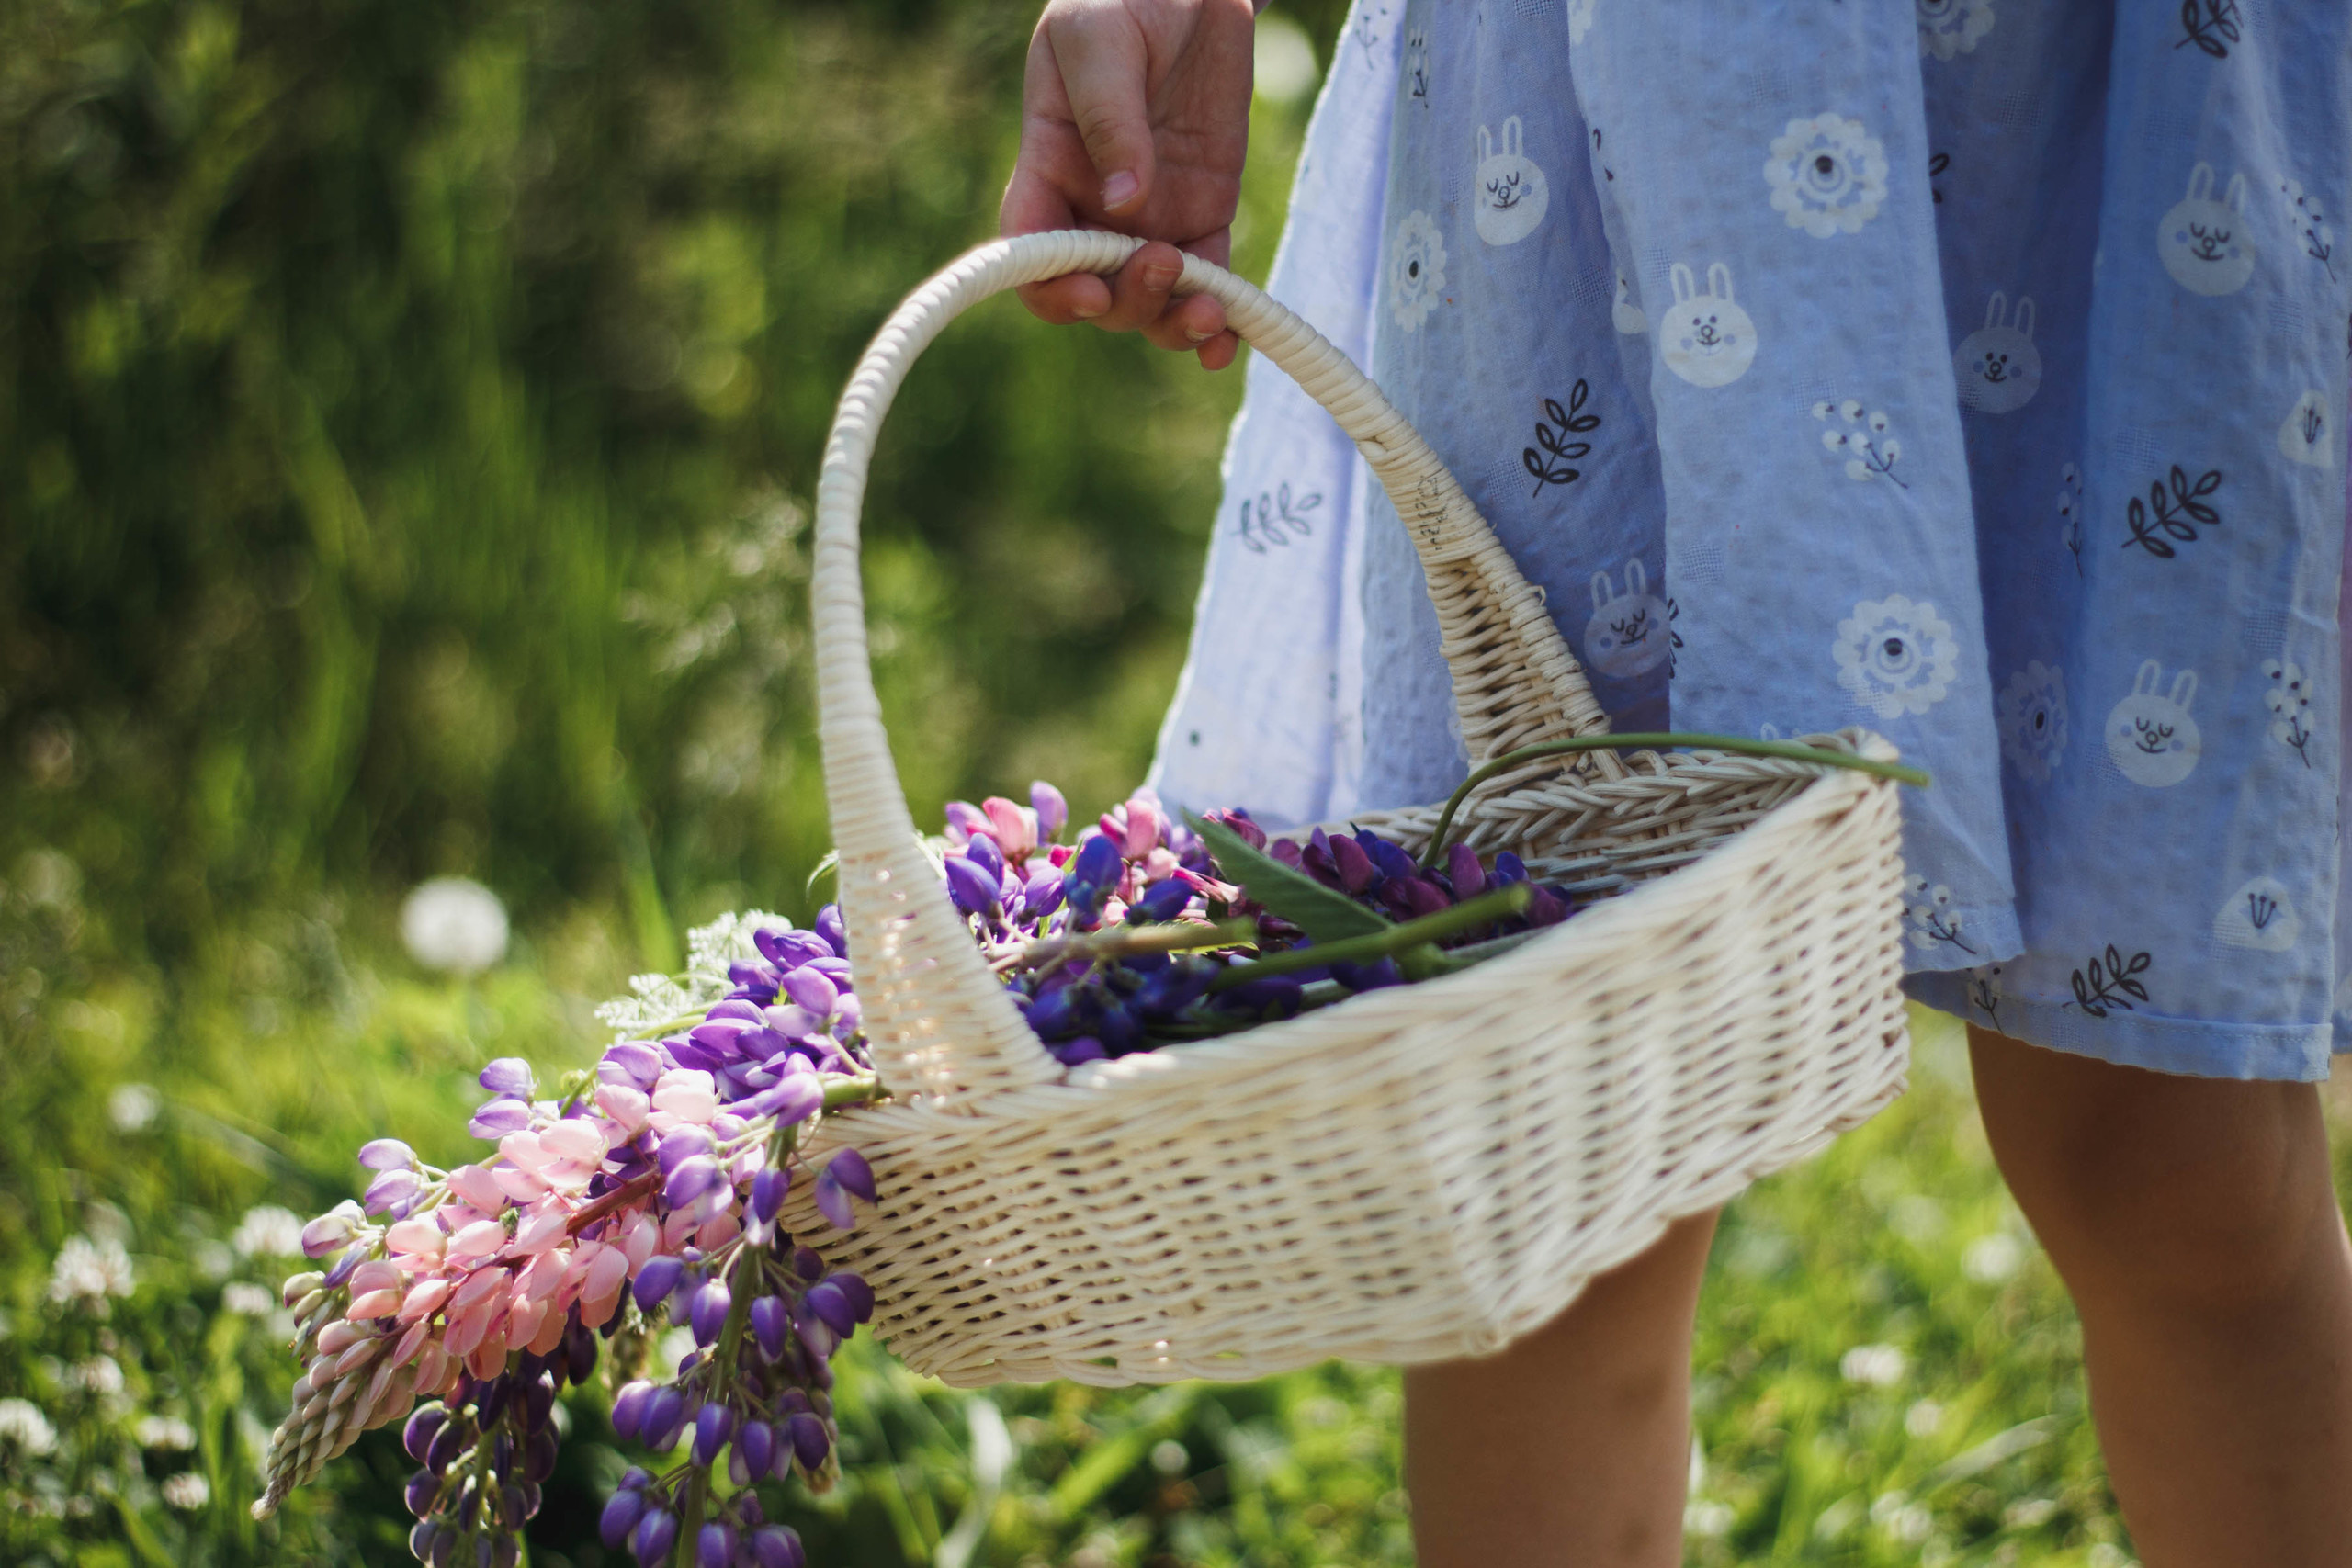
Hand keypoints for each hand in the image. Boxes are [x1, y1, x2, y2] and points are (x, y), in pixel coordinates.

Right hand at [1000, 0, 1255, 369]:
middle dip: (1127, 300)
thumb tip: (1123, 201)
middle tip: (1163, 262)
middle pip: (1097, 292)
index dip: (1052, 290)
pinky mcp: (1204, 214)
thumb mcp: (1101, 39)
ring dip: (1174, 323)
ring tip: (1211, 311)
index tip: (1090, 291)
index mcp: (1048, 168)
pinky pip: (1208, 282)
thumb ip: (1108, 117)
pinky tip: (1233, 335)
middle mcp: (1092, 208)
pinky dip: (1221, 320)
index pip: (1032, 253)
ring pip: (1152, 303)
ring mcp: (1150, 218)